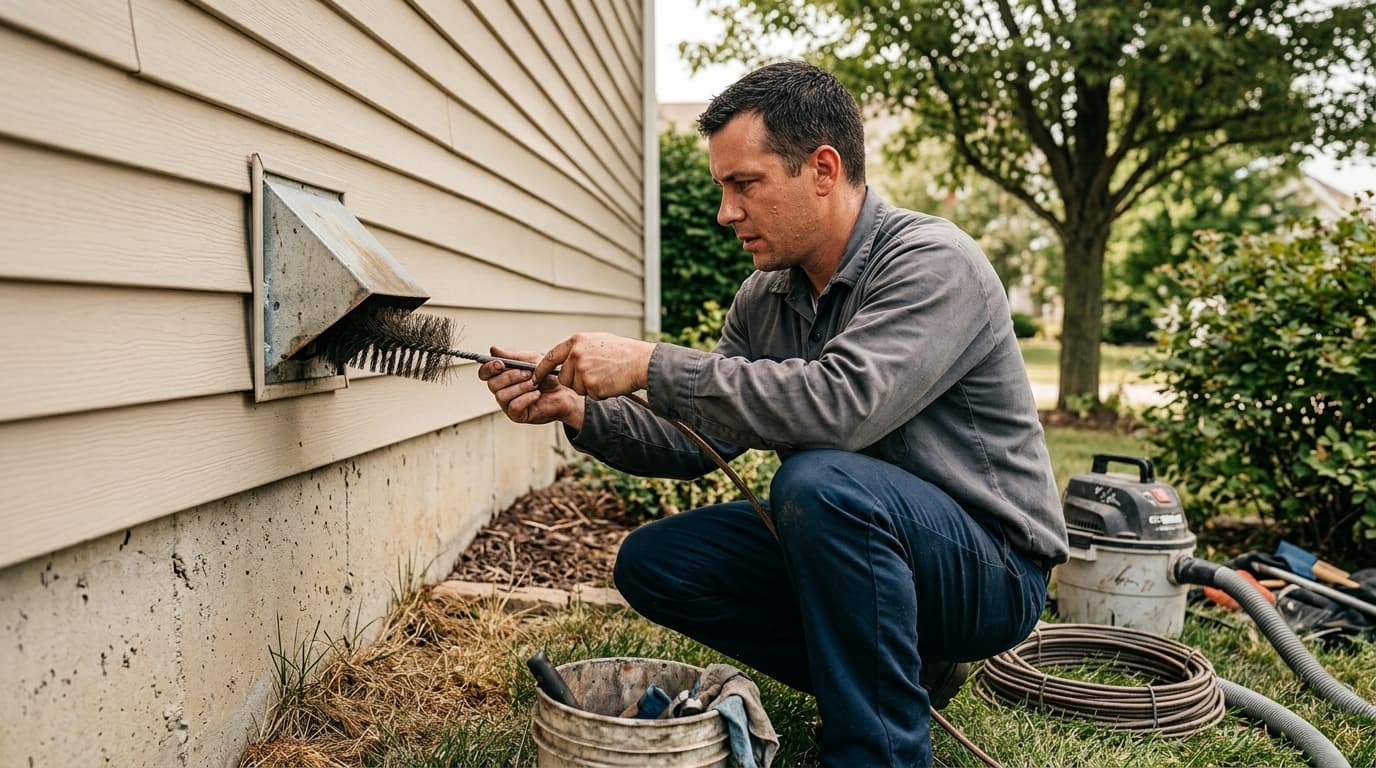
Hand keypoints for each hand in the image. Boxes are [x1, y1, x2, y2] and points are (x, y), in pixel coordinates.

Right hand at [478, 346, 584, 429]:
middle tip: (528, 373)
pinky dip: (526, 398)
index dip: (488, 368)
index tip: (500, 364)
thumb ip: (512, 356)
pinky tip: (537, 394)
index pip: (484, 373)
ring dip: (520, 387)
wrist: (565, 392)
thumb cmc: (548, 376)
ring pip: (502, 396)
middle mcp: (502, 391)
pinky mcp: (518, 415)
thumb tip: (493, 349)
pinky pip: (514, 406)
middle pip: (492, 384)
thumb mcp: (531, 360)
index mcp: (502, 376)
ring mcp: (508, 405)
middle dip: (511, 376)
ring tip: (535, 383)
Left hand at [532, 333, 655, 399]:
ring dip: (588, 388)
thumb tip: (566, 357)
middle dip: (574, 382)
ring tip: (605, 376)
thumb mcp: (599, 341)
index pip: (551, 356)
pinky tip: (610, 383)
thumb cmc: (624, 352)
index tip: (535, 377)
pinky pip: (589, 395)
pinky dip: (599, 393)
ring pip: (576, 388)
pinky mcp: (591, 385)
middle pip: (564, 377)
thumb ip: (580, 348)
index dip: (541, 369)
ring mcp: (583, 370)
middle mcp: (576, 355)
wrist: (642, 362)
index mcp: (577, 341)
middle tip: (595, 376)